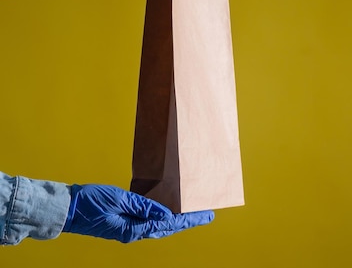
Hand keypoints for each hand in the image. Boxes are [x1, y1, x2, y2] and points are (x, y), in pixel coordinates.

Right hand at [62, 184, 214, 242]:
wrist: (66, 209)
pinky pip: (147, 223)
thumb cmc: (89, 202)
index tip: (206, 215)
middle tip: (206, 215)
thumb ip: (143, 207)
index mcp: (132, 228)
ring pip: (158, 227)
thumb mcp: (119, 199)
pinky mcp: (122, 225)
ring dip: (176, 222)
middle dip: (187, 221)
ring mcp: (127, 230)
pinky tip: (167, 215)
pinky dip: (161, 220)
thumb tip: (166, 215)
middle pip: (167, 228)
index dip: (189, 219)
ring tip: (192, 216)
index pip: (168, 224)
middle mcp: (132, 232)